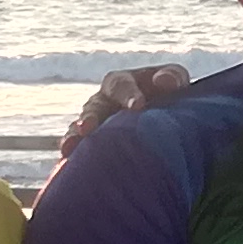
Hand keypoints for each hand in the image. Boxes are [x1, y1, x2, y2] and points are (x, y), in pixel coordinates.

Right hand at [64, 63, 193, 153]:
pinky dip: (73, 158)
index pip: (120, 86)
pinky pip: (79, 150)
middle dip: (89, 118)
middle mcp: (102, 101)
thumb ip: (172, 76)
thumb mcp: (174, 79)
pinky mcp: (92, 143)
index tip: (137, 106)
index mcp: (120, 82)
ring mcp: (94, 123)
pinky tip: (68, 167)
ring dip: (73, 138)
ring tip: (68, 149)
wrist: (163, 115)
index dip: (127, 94)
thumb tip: (165, 82)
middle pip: (92, 108)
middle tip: (87, 128)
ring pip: (79, 129)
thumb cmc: (167, 92)